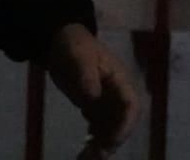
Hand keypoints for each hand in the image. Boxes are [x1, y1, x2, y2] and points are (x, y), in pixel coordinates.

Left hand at [47, 23, 139, 157]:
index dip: (124, 126)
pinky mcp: (94, 108)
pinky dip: (93, 140)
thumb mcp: (78, 55)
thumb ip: (86, 75)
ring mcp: (107, 103)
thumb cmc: (74, 45)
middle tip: (96, 156)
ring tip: (87, 158)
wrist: (60, 41)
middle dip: (111, 141)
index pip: (130, 107)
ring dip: (102, 145)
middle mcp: (118, 96)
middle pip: (121, 123)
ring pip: (110, 129)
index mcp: (120, 81)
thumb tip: (93, 96)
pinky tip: (84, 152)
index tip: (111, 140)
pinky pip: (98, 128)